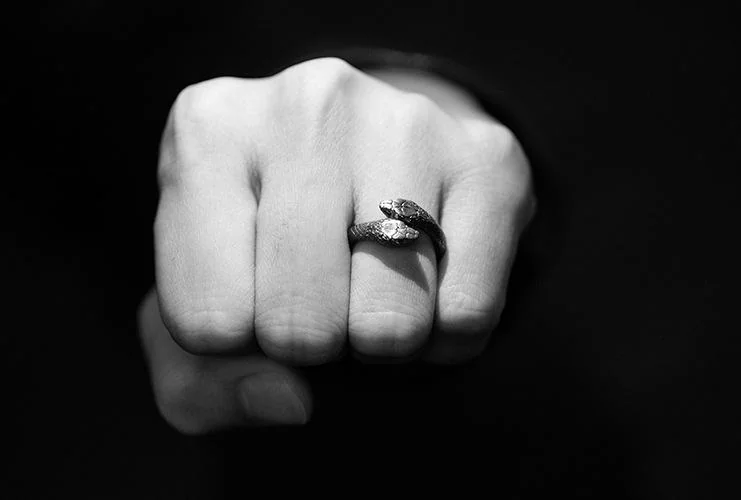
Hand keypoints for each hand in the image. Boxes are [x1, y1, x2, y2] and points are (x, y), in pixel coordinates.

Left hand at [137, 57, 534, 433]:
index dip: (238, 344)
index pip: (209, 320)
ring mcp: (405, 121)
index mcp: (209, 130)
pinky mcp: (489, 160)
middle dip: (312, 344)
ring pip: (389, 321)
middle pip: (299, 322)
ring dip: (380, 341)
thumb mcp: (199, 311)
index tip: (254, 301)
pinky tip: (427, 290)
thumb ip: (202, 384)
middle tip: (321, 302)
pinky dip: (444, 337)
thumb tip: (289, 400)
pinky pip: (467, 313)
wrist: (370, 162)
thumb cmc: (266, 246)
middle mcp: (306, 103)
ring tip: (371, 291)